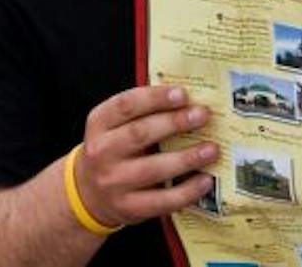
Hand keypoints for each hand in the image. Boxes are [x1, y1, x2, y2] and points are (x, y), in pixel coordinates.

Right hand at [71, 84, 217, 229]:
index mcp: (99, 123)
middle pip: (140, 134)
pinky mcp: (128, 208)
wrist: (90, 193)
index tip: (183, 94)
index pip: (125, 105)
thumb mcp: (114, 126)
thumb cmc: (113, 150)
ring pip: (152, 169)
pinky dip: (187, 191)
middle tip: (202, 115)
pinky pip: (162, 201)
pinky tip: (205, 180)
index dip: (155, 98)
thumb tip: (187, 101)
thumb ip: (141, 112)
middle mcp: (102, 152)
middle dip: (174, 123)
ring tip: (211, 149)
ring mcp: (114, 183)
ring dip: (186, 158)